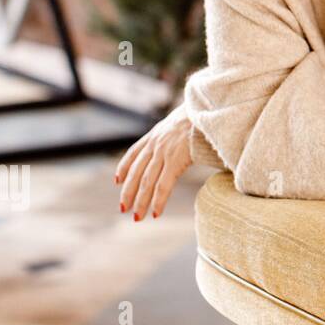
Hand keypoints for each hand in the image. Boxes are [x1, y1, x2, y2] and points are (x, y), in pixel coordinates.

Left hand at [115, 103, 192, 220]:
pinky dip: (158, 200)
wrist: (207, 108)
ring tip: (138, 216)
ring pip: (147, 182)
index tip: (117, 180)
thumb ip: (178, 131)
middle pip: (137, 172)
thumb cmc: (202, 114)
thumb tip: (185, 140)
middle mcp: (156, 143)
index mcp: (156, 134)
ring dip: (141, 201)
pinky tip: (156, 213)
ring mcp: (164, 151)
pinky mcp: (176, 159)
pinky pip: (163, 185)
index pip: (133, 153)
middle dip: (128, 192)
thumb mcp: (182, 119)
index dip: (124, 167)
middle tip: (124, 209)